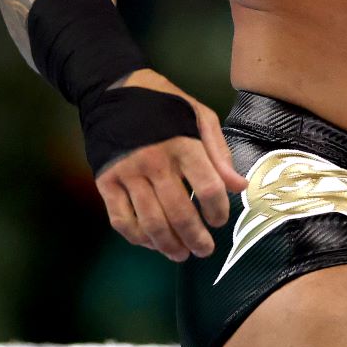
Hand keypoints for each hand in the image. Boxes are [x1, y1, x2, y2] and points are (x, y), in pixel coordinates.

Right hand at [94, 69, 247, 261]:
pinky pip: (121, 220)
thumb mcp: (201, 117)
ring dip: (168, 245)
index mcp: (184, 144)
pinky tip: (151, 243)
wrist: (116, 91)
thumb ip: (221, 154)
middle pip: (180, 213)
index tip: (220, 221)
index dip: (218, 211)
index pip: (208, 189)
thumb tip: (239, 187)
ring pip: (150, 222)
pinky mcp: (106, 182)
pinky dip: (137, 238)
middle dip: (196, 238)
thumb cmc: (166, 105)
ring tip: (181, 255)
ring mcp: (128, 174)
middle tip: (205, 250)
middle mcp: (155, 161)